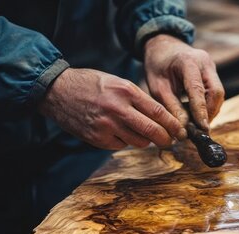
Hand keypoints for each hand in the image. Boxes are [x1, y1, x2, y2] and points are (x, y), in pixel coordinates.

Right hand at [39, 68, 185, 149]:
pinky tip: (117, 131)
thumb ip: (138, 99)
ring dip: (144, 140)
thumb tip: (162, 119)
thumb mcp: (118, 83)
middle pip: (152, 131)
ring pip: (138, 141)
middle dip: (165, 139)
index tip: (181, 131)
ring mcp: (106, 126)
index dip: (174, 125)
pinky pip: (121, 145)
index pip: (159, 113)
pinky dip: (124, 141)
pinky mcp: (97, 139)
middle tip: (170, 140)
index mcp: (126, 92)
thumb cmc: (92, 85)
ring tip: (139, 131)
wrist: (57, 91)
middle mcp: (118, 109)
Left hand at [143, 34, 224, 130]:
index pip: (198, 89)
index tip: (201, 129)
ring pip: (218, 94)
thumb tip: (184, 130)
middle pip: (216, 92)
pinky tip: (197, 114)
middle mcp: (205, 62)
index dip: (201, 111)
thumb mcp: (158, 87)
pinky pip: (216, 92)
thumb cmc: (157, 66)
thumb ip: (172, 107)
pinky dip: (208, 105)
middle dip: (209, 113)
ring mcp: (212, 66)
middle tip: (199, 130)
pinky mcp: (213, 72)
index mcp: (188, 62)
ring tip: (196, 124)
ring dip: (210, 111)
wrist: (163, 47)